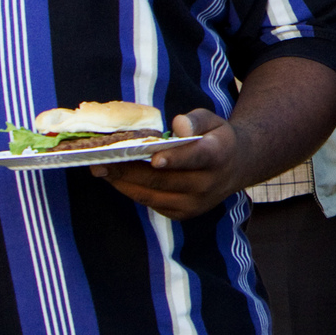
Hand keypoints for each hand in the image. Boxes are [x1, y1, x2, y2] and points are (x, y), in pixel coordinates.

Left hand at [97, 110, 246, 219]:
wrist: (235, 168)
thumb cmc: (216, 138)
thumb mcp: (213, 120)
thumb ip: (195, 120)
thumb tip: (178, 126)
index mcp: (218, 155)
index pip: (196, 158)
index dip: (175, 159)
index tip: (154, 158)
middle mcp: (207, 184)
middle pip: (164, 179)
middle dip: (130, 170)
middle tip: (103, 160)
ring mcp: (195, 203)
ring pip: (152, 194)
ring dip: (123, 182)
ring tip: (100, 169)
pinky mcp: (183, 214)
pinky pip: (151, 203)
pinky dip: (131, 191)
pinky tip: (116, 178)